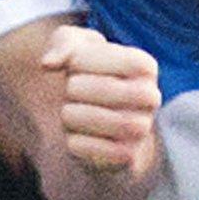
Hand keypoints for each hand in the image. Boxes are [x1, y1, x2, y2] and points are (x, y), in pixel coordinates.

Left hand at [41, 25, 161, 174]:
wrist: (96, 120)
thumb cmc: (86, 73)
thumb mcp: (74, 46)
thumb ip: (62, 43)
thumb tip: (48, 63)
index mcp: (145, 66)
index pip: (118, 58)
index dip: (85, 59)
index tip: (74, 63)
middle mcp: (150, 97)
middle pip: (106, 89)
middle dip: (75, 87)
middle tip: (70, 89)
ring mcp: (141, 128)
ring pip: (97, 119)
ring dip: (71, 113)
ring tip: (70, 111)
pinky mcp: (125, 156)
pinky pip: (89, 148)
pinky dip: (74, 140)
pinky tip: (75, 134)